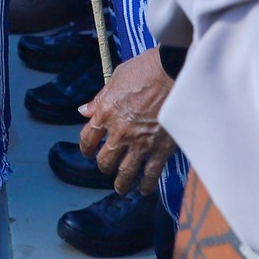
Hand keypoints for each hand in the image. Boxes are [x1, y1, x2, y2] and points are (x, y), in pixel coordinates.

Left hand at [78, 50, 175, 195]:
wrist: (174, 72)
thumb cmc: (145, 69)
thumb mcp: (116, 78)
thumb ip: (100, 99)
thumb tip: (84, 110)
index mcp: (106, 113)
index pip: (88, 138)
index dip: (87, 148)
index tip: (89, 152)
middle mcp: (120, 132)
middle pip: (105, 159)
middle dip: (105, 166)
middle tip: (108, 167)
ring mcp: (140, 143)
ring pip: (125, 172)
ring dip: (121, 183)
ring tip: (121, 188)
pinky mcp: (160, 148)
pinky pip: (151, 173)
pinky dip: (146, 184)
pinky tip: (144, 189)